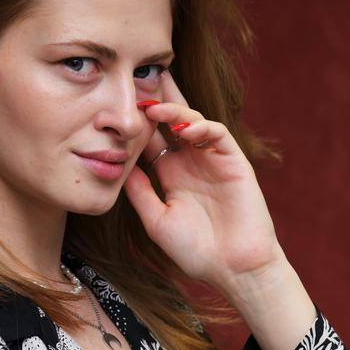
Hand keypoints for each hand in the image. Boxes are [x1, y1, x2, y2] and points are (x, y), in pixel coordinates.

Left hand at [121, 70, 282, 288]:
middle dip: (157, 101)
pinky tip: (185, 130)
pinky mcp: (234, 161)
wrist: (234, 269)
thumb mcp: (157, 220)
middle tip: (137, 80)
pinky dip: (203, 127)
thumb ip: (140, 192)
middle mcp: (191, 162)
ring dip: (175, 112)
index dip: (136, 122)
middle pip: (171, 122)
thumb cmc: (197, 251)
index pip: (152, 138)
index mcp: (171, 174)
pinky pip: (218, 134)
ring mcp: (213, 160)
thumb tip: (119, 165)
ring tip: (155, 109)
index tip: (115, 106)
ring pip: (193, 122)